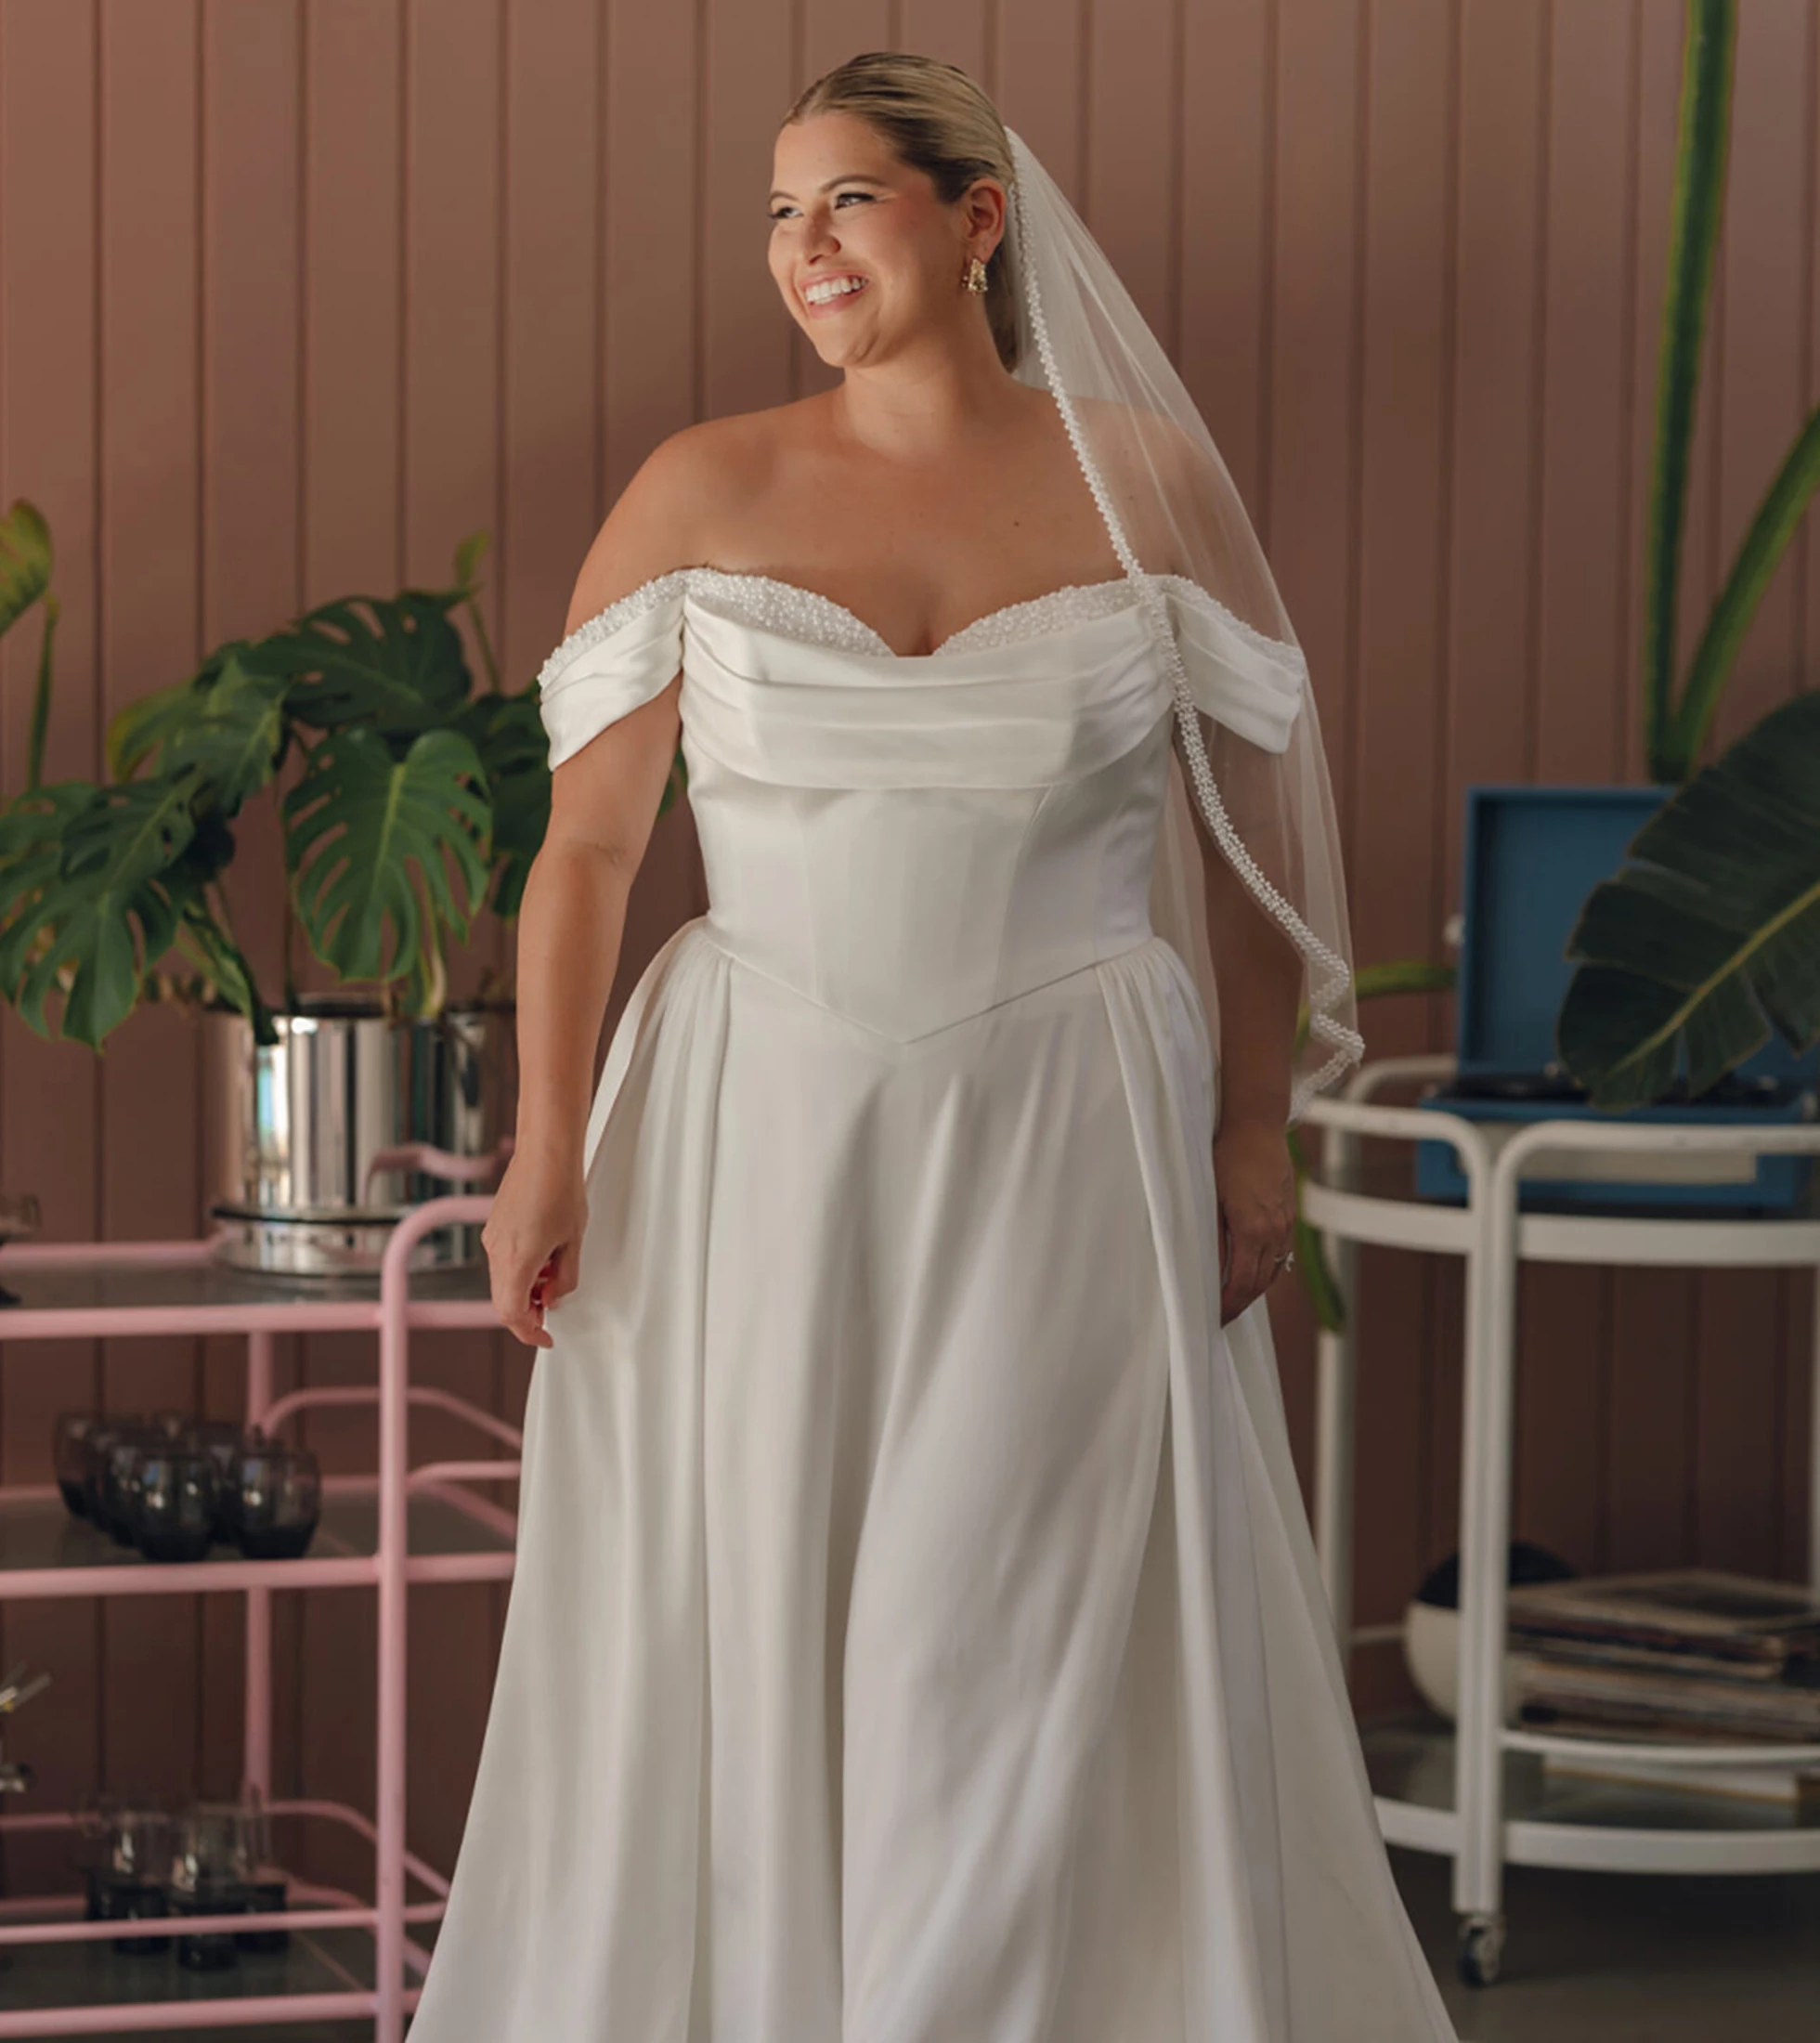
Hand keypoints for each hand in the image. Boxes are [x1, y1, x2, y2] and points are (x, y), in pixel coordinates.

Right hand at [482, 1150, 587, 1348]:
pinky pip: (502, 1261)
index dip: (529, 1332)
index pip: (512, 1314)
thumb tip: (554, 1297)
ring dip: (525, 1289)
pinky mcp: (494, 1227)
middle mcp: (497, 1252)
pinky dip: (520, 1270)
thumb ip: (564, 1278)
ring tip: (554, 1272)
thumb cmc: (561, 1189)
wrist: (545, 1152)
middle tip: (552, 1306)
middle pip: (504, 1301)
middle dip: (528, 1311)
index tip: (545, 1338)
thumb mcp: (574, 1242)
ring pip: (502, 1282)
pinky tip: (543, 1255)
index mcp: (517, 1260)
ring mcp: (492, 1238)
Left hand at [1212, 1115, 1295, 1325]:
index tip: (1215, 1319)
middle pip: (1259, 1283)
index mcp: (1252, 1230)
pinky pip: (1281, 1252)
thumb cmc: (1227, 1156)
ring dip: (1255, 1288)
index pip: (1241, 1283)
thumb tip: (1209, 1271)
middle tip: (1222, 1316)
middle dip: (1241, 1303)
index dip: (1228, 1306)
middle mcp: (1274, 1231)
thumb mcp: (1210, 1197)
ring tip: (1235, 1299)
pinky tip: (1255, 1271)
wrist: (1257, 1127)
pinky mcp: (1289, 1213)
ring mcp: (1285, 1223)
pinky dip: (1267, 1269)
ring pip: (1273, 1270)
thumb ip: (1213, 1237)